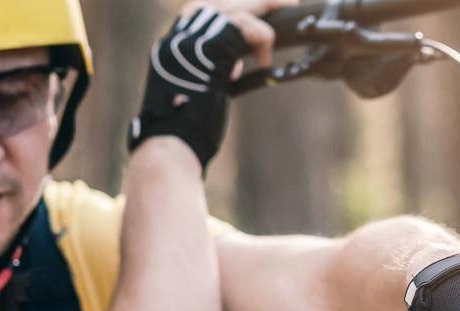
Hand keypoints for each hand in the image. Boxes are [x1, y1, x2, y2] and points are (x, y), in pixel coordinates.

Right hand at [128, 1, 292, 167]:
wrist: (171, 146)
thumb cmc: (185, 134)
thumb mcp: (198, 96)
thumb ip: (212, 75)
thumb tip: (233, 66)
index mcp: (171, 49)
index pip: (200, 13)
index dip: (228, 11)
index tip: (253, 18)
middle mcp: (177, 39)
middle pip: (217, 3)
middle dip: (253, 1)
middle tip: (283, 1)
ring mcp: (190, 41)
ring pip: (233, 8)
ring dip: (264, 9)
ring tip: (288, 11)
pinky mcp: (208, 50)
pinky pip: (245, 27)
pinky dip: (263, 38)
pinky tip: (265, 61)